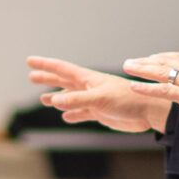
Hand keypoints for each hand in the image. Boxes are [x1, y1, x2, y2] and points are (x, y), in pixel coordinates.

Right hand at [26, 56, 170, 134]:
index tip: (29, 61)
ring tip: (44, 99)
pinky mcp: (101, 113)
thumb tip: (56, 100)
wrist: (149, 112)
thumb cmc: (128, 100)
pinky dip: (73, 115)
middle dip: (47, 79)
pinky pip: (82, 113)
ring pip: (71, 98)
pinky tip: (66, 117)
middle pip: (63, 82)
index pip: (62, 69)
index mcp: (88, 79)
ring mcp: (94, 101)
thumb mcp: (100, 99)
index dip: (45, 65)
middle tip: (31, 77)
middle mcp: (89, 88)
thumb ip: (78, 100)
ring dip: (58, 98)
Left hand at [121, 52, 178, 128]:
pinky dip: (146, 88)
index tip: (152, 57)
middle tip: (131, 61)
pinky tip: (134, 87)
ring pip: (160, 72)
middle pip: (165, 62)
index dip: (163, 57)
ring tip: (127, 67)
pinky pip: (163, 90)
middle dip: (146, 61)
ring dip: (141, 69)